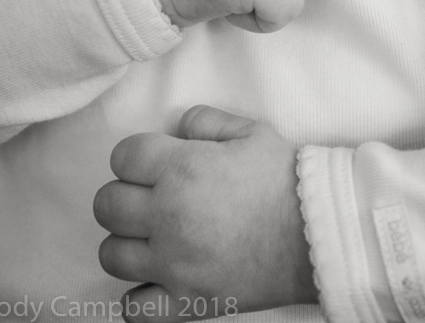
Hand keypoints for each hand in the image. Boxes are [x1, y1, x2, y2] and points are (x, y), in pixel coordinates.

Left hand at [94, 106, 317, 317]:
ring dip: (126, 242)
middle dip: (123, 195)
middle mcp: (167, 215)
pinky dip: (137, 297)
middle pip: (107, 204)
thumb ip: (206, 121)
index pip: (122, 157)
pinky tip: (155, 281)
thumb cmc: (286, 179)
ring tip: (151, 237)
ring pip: (111, 254)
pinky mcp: (186, 301)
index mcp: (181, 168)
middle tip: (149, 197)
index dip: (134, 156)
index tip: (150, 162)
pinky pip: (134, 309)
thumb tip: (179, 127)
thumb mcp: (250, 131)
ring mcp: (173, 263)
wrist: (317, 233)